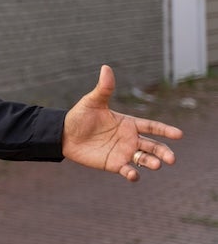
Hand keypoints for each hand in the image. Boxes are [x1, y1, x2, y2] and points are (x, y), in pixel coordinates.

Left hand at [62, 65, 182, 180]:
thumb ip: (103, 88)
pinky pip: (127, 170)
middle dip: (163, 152)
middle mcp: (130, 139)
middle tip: (171, 159)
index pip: (152, 126)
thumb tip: (106, 67)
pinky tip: (134, 175)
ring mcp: (123, 152)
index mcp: (129, 123)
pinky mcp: (114, 164)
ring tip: (155, 165)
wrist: (64, 135)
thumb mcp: (92, 102)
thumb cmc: (80, 116)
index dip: (165, 130)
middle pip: (153, 146)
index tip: (179, 135)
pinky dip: (133, 174)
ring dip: (151, 162)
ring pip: (144, 159)